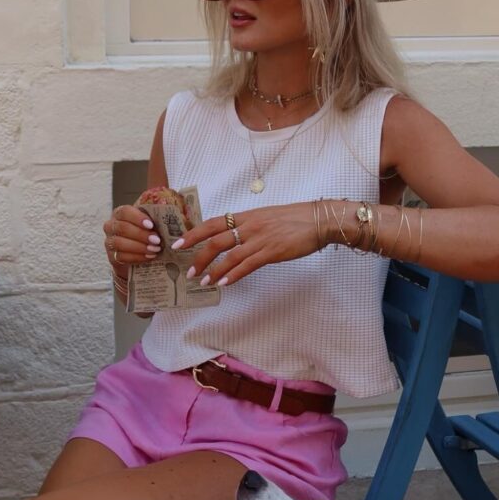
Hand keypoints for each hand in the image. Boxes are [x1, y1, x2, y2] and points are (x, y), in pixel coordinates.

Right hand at [102, 205, 162, 274]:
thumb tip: (175, 224)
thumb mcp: (152, 225)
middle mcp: (111, 226)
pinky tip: (149, 257)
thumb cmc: (146, 234)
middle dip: (141, 234)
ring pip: (119, 243)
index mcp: (120, 214)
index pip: (124, 212)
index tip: (151, 225)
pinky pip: (122, 257)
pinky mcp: (112, 257)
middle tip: (157, 240)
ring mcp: (110, 242)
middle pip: (122, 228)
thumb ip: (160, 221)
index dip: (137, 218)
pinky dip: (137, 257)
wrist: (136, 255)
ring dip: (139, 246)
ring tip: (154, 250)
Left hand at [172, 203, 319, 286]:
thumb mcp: (267, 217)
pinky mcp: (272, 251)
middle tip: (189, 271)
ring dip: (214, 271)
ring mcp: (260, 239)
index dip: (194, 233)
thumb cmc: (295, 219)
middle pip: (216, 241)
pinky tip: (225, 284)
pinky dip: (234, 275)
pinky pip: (247, 265)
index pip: (213, 223)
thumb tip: (235, 237)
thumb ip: (250, 226)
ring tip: (204, 282)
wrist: (318, 220)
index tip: (179, 243)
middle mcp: (249, 226)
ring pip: (229, 256)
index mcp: (247, 216)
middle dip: (199, 257)